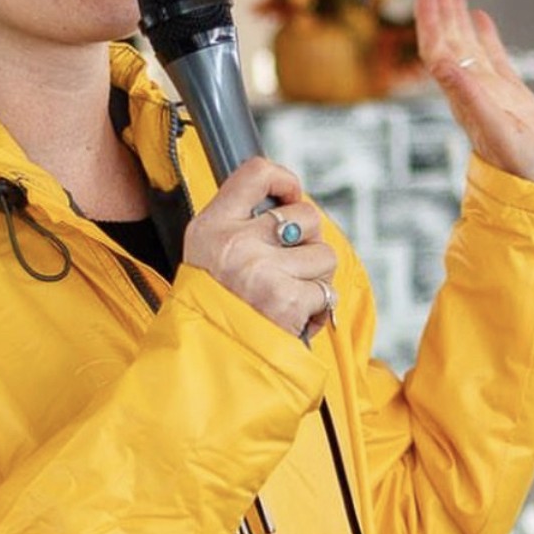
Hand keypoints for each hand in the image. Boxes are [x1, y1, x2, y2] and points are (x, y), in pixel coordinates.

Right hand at [183, 157, 337, 337]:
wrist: (207, 361)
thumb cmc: (213, 308)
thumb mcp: (208, 256)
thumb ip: (241, 225)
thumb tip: (291, 203)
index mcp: (211, 227)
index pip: (255, 173)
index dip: (284, 180)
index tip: (290, 196)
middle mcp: (235, 244)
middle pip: (306, 216)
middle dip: (308, 243)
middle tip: (288, 268)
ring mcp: (261, 271)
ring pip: (324, 255)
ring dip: (316, 279)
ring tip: (288, 297)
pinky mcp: (287, 299)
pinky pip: (326, 293)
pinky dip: (317, 309)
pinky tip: (293, 318)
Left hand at [415, 0, 533, 189]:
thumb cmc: (522, 168)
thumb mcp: (495, 130)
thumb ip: (468, 96)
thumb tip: (440, 63)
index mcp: (462, 94)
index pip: (437, 45)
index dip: (429, 14)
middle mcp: (470, 88)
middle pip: (448, 36)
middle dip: (440, 0)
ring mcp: (489, 90)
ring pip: (468, 41)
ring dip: (456, 10)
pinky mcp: (510, 95)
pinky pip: (492, 56)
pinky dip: (485, 33)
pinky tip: (480, 16)